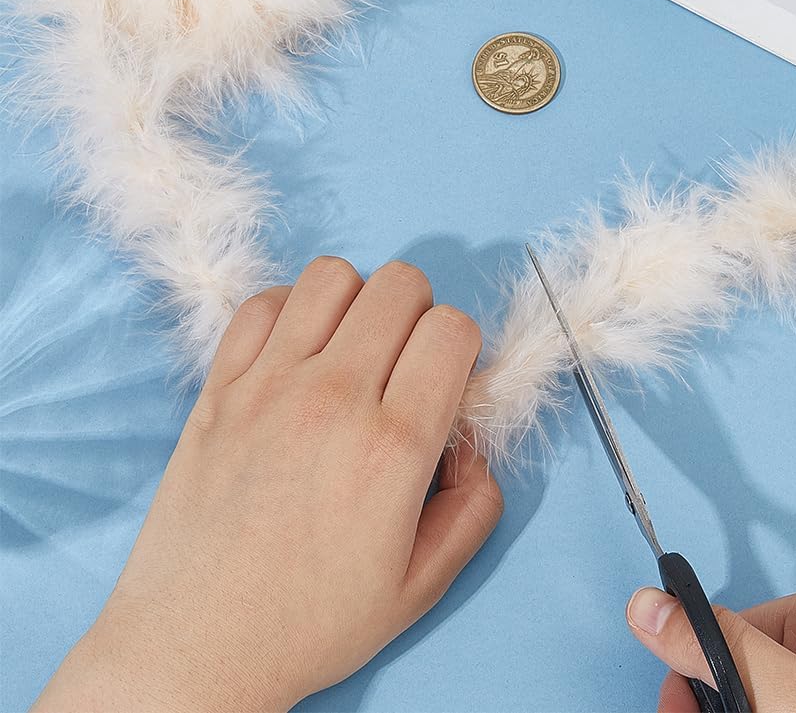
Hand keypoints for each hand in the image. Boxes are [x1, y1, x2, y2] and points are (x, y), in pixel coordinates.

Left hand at [34, 258, 503, 712]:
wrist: (197, 645)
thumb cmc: (310, 622)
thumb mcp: (421, 585)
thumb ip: (474, 506)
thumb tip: (472, 444)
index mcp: (394, 447)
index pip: (452, 328)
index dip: (461, 347)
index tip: (445, 381)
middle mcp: (334, 398)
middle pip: (400, 283)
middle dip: (419, 313)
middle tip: (402, 363)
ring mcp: (269, 385)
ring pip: (333, 275)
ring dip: (356, 302)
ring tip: (349, 349)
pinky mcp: (219, 386)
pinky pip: (262, 302)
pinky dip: (289, 311)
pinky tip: (295, 354)